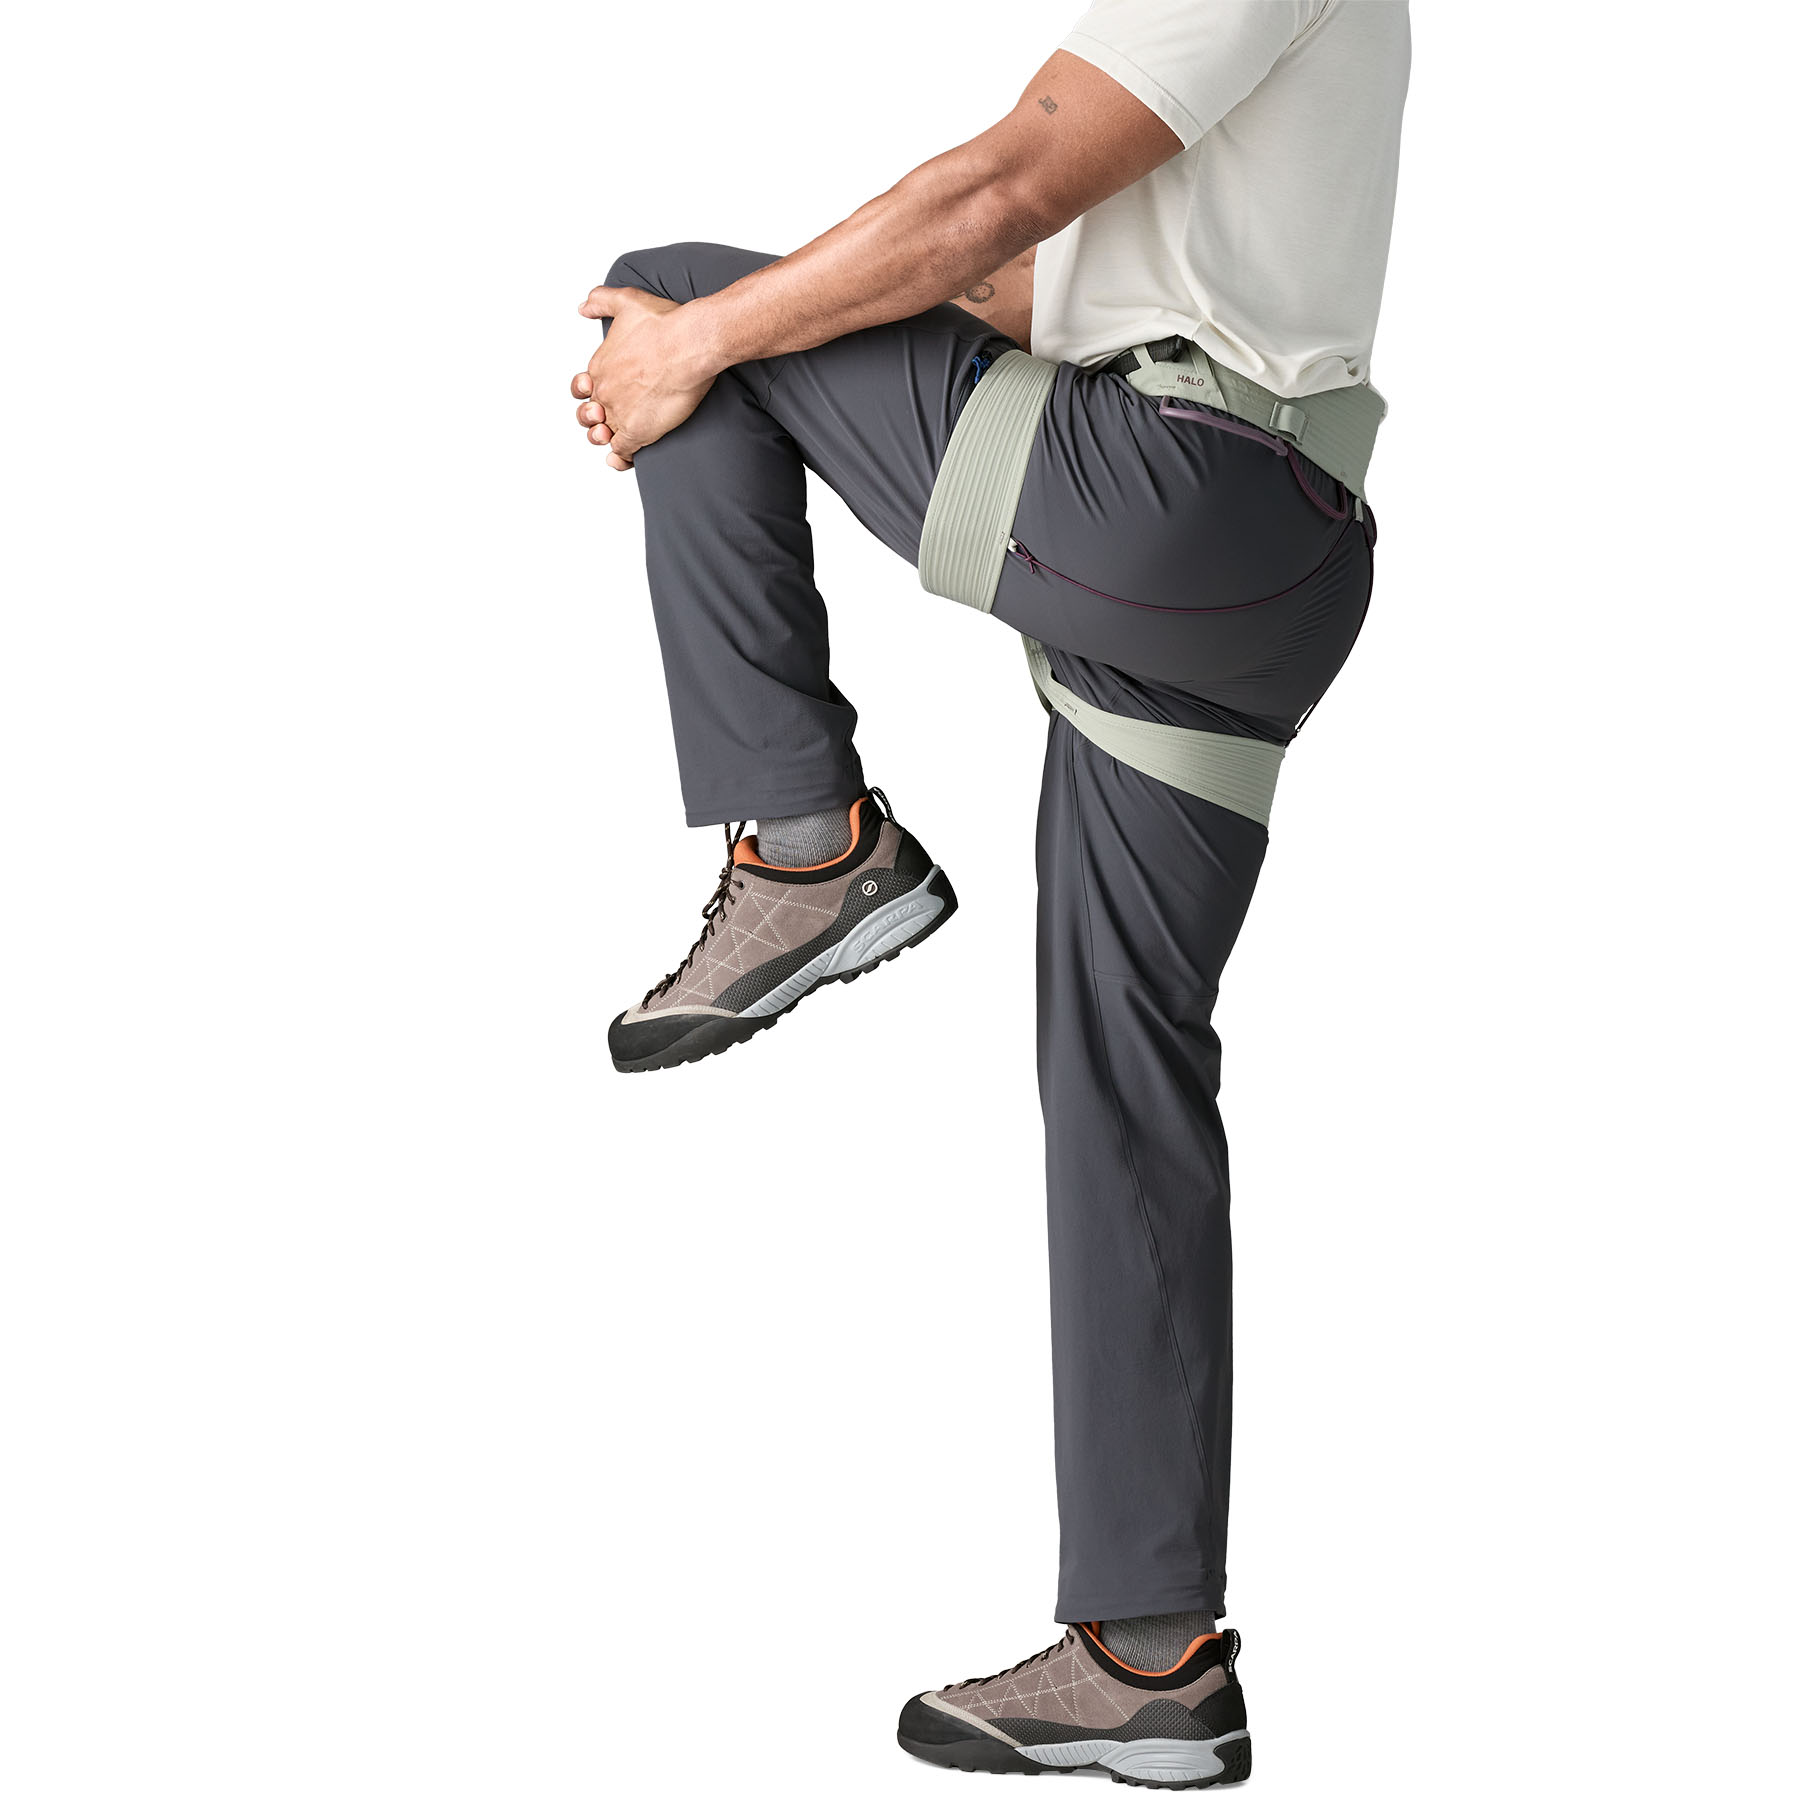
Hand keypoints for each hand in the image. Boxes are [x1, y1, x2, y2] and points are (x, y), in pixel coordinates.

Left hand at [571, 286, 718, 469]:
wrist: (689, 344)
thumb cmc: (666, 324)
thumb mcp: (626, 300)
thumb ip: (601, 300)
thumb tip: (583, 306)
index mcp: (600, 366)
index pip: (583, 387)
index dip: (589, 392)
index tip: (600, 392)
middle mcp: (605, 391)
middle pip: (589, 414)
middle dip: (594, 417)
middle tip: (606, 416)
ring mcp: (619, 413)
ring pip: (602, 435)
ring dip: (605, 437)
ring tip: (615, 435)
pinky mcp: (636, 431)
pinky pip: (621, 452)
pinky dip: (621, 458)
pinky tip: (625, 458)